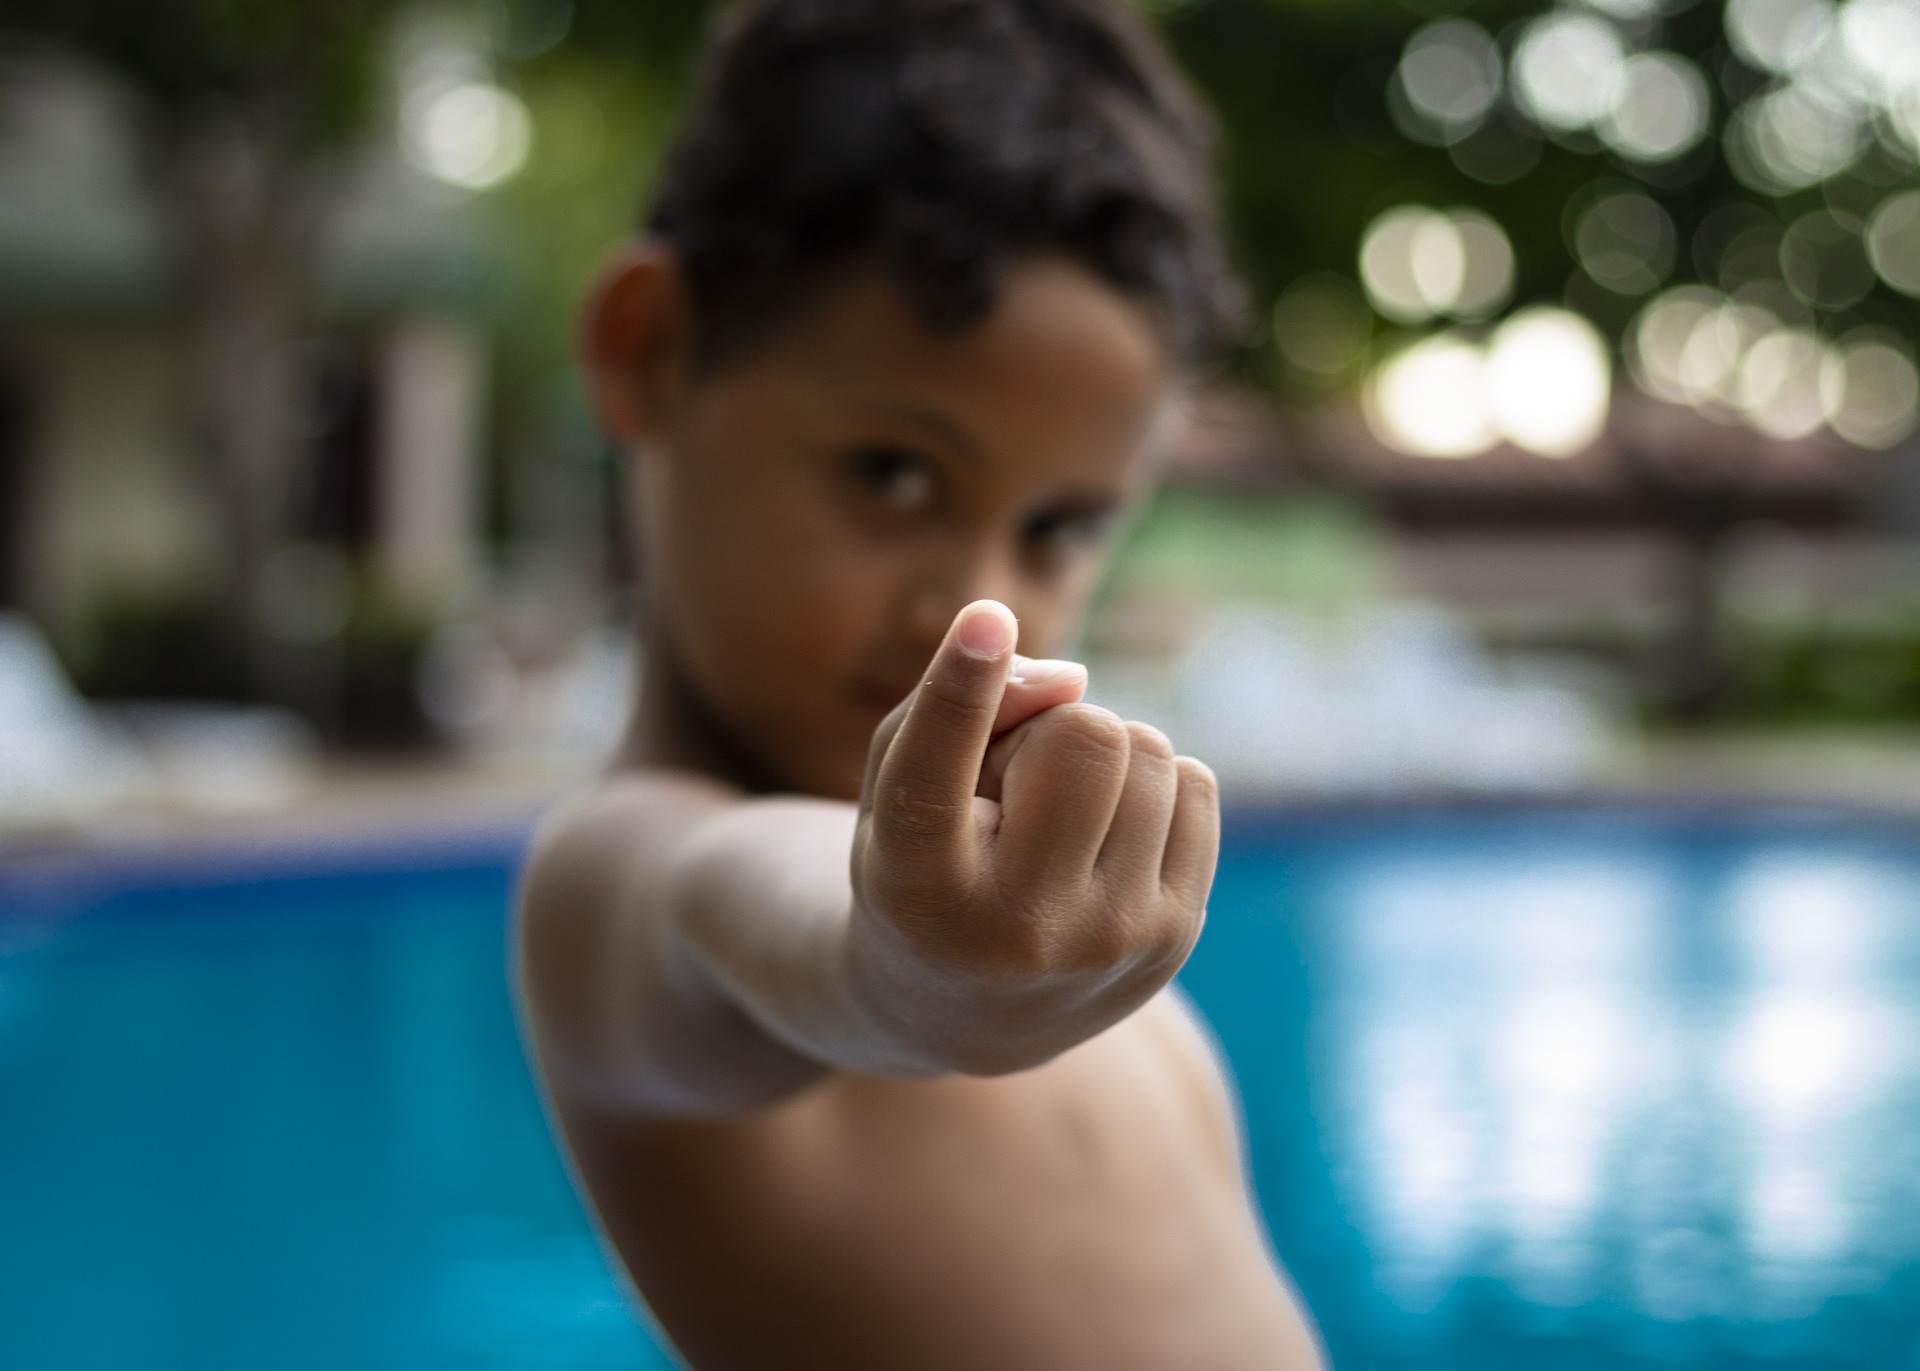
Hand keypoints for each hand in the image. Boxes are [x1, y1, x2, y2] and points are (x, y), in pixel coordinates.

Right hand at [847, 600, 1219, 1075]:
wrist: (962, 1010)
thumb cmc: (919, 863)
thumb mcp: (895, 784)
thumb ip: (960, 706)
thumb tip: (1077, 680)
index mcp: (918, 889)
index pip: (936, 772)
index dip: (962, 687)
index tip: (987, 618)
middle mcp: (1015, 931)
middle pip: (1084, 733)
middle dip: (1049, 729)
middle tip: (1010, 788)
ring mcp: (1108, 942)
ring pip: (1147, 750)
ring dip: (1099, 758)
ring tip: (1051, 819)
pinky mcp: (1173, 937)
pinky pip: (1193, 784)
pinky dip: (1148, 787)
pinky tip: (1101, 839)